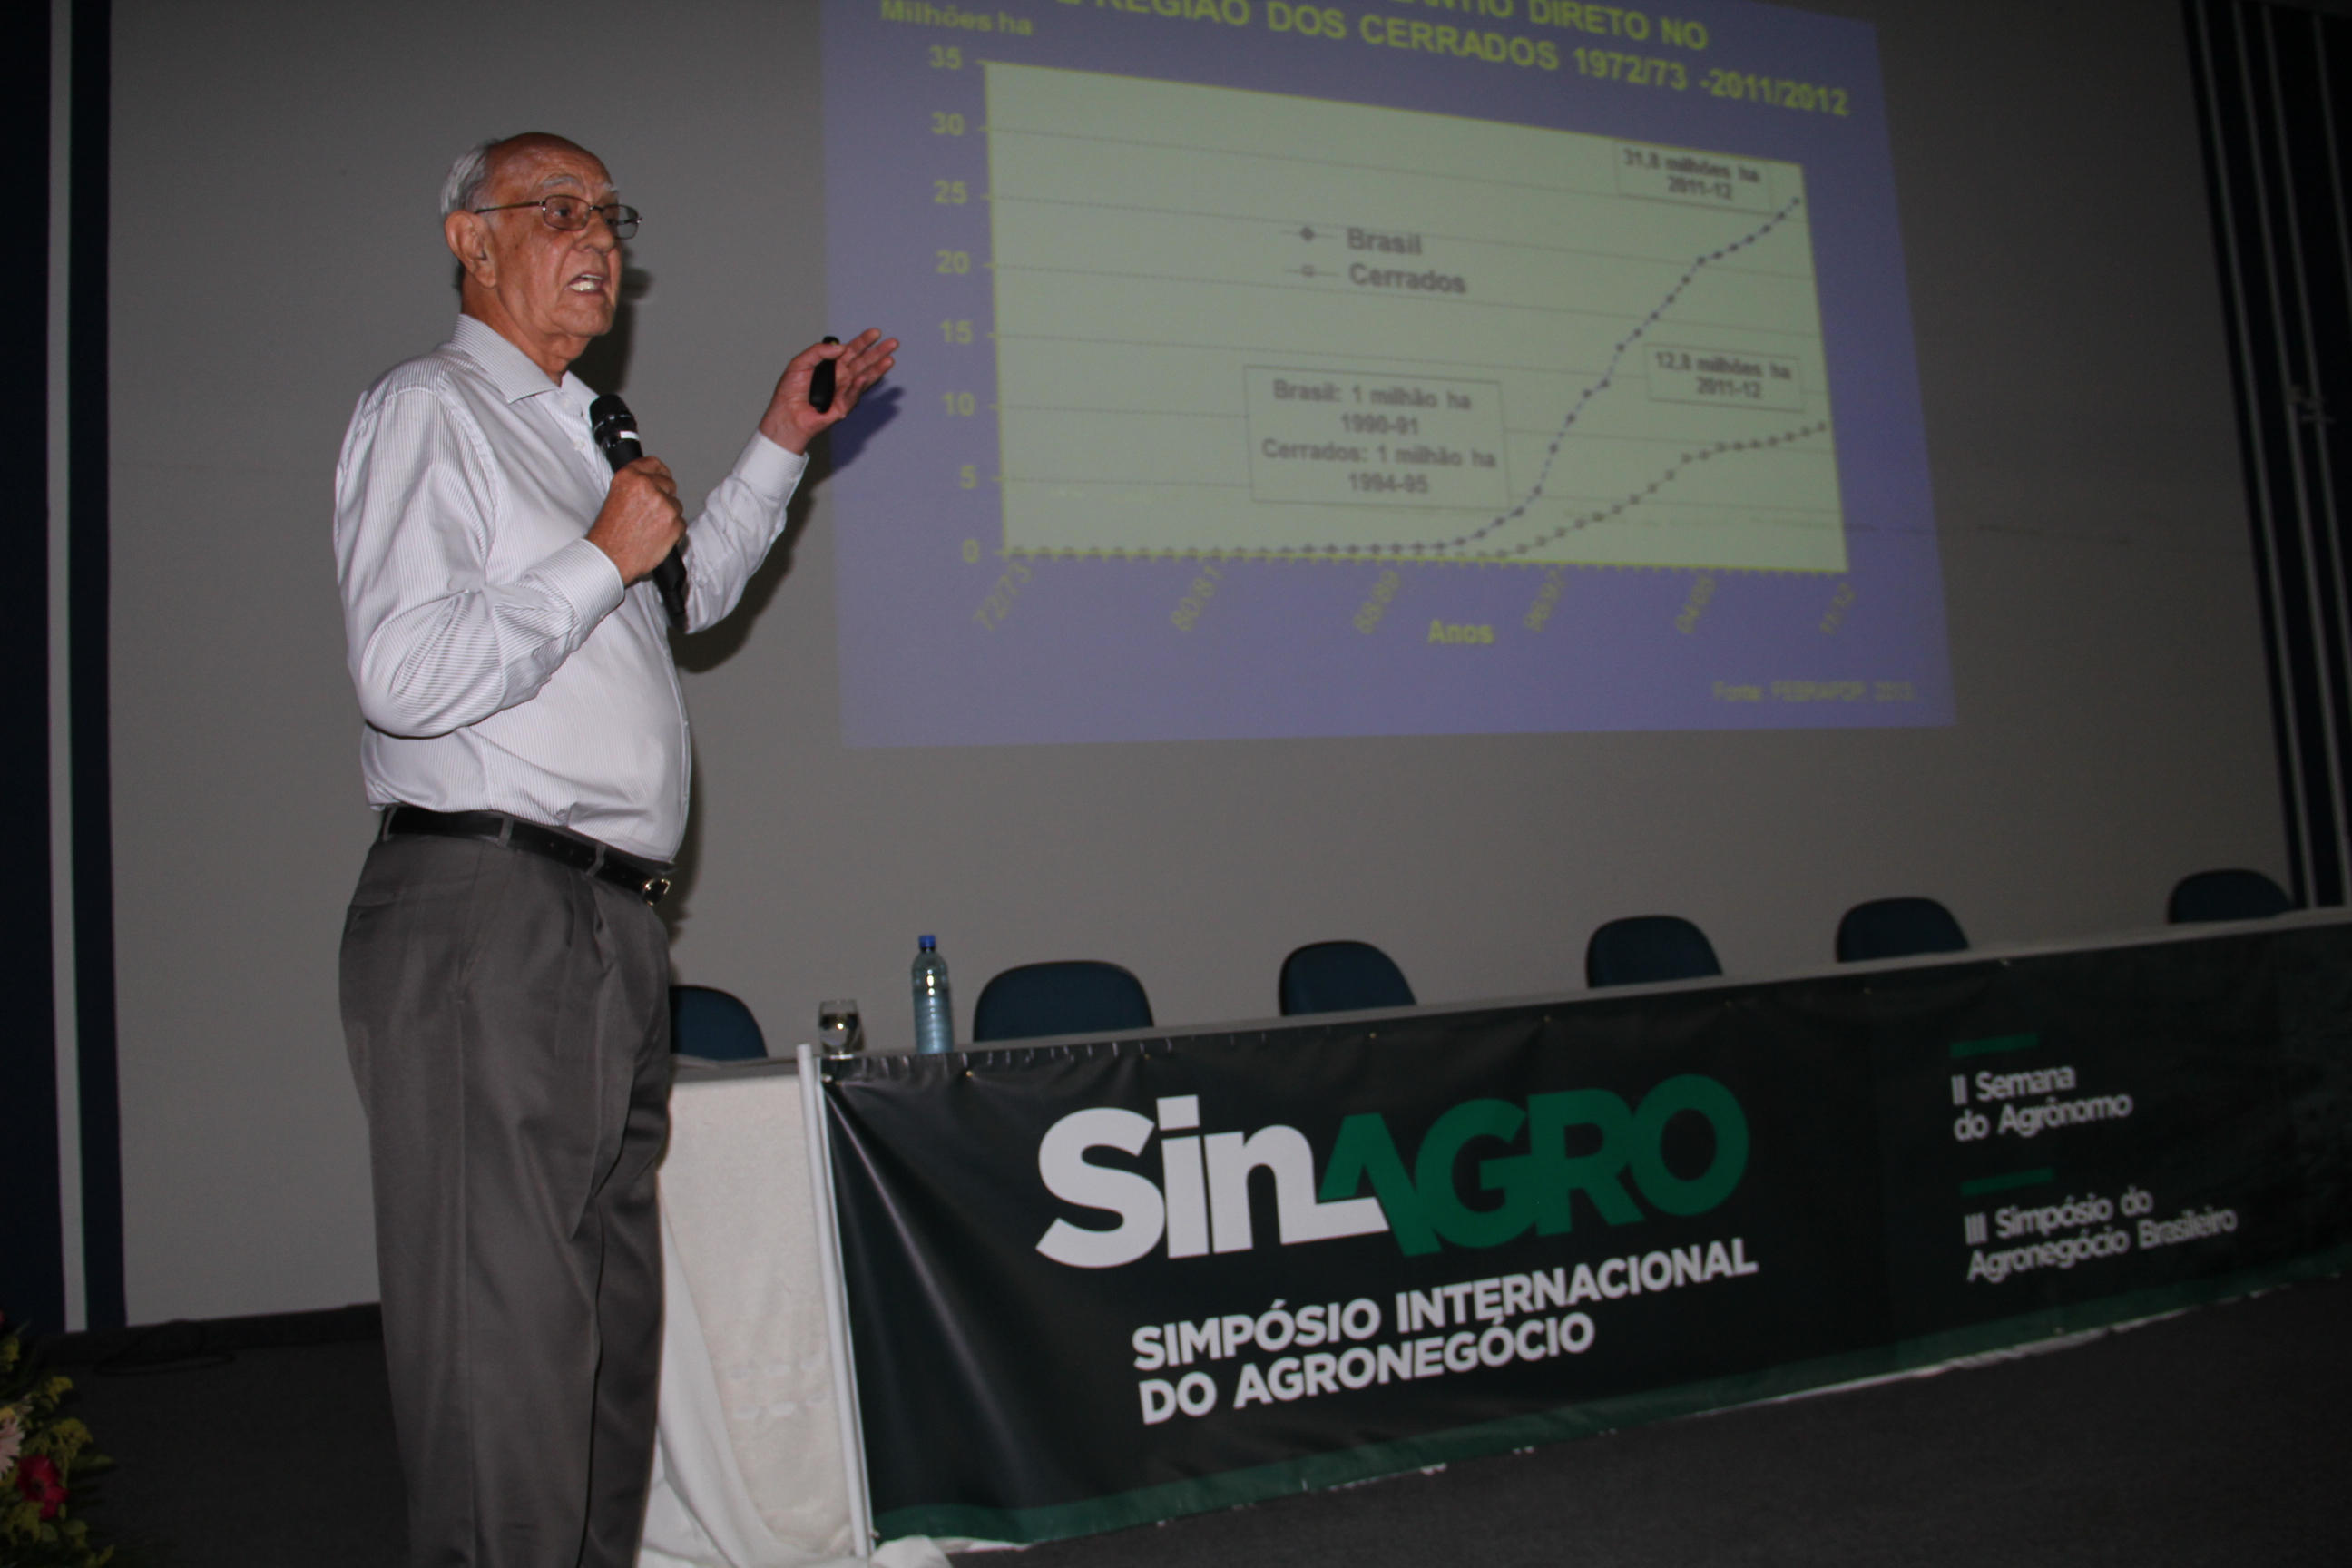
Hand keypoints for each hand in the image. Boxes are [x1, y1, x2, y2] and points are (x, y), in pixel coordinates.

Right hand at [585, 456, 685, 584]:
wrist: (610, 557)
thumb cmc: (608, 533)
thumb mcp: (615, 496)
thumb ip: (634, 485)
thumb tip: (653, 481)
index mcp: (629, 476)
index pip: (654, 463)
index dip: (660, 472)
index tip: (662, 477)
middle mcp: (647, 486)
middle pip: (669, 485)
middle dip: (664, 497)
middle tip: (651, 513)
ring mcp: (664, 504)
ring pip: (676, 505)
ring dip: (668, 516)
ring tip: (649, 528)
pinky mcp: (675, 523)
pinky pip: (681, 524)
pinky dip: (673, 532)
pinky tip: (656, 538)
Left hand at [758, 329, 899, 454]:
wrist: (786, 415)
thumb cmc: (789, 391)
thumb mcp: (799, 363)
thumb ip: (818, 352)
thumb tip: (841, 348)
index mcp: (832, 365)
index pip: (851, 350)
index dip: (863, 341)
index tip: (875, 333)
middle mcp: (841, 377)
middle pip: (863, 362)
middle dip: (878, 353)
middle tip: (892, 343)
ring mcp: (844, 391)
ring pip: (864, 378)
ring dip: (877, 369)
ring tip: (889, 360)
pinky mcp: (843, 406)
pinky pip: (853, 394)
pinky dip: (859, 386)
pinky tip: (864, 377)